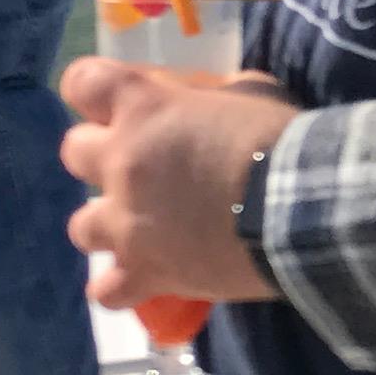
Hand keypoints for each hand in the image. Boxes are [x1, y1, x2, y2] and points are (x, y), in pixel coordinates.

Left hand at [60, 60, 299, 310]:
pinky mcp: (145, 272)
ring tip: (140, 228)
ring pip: (80, 227)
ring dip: (107, 224)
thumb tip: (197, 103)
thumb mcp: (248, 90)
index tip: (114, 102)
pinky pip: (106, 291)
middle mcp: (121, 163)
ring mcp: (126, 223)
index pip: (81, 83)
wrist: (302, 207)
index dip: (93, 91)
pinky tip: (142, 279)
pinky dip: (121, 287)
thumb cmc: (279, 139)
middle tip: (141, 166)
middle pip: (74, 152)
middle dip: (101, 156)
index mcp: (142, 108)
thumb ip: (208, 95)